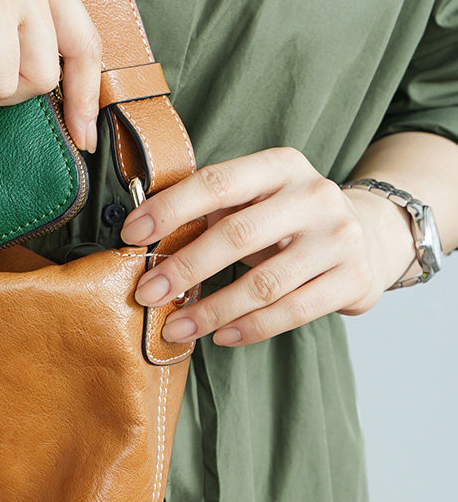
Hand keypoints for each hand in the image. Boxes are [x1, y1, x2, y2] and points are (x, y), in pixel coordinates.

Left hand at [119, 147, 416, 346]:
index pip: (215, 183)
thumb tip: (142, 238)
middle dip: (184, 268)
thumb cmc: (287, 218)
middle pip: (236, 235)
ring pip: (263, 283)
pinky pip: (292, 311)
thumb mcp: (256, 198)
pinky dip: (250, 328)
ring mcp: (338, 237)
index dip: (169, 208)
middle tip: (146, 292)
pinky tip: (220, 335)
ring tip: (175, 327)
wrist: (368, 234)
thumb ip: (210, 209)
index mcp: (280, 166)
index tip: (132, 234)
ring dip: (211, 310)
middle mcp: (313, 195)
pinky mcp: (353, 278)